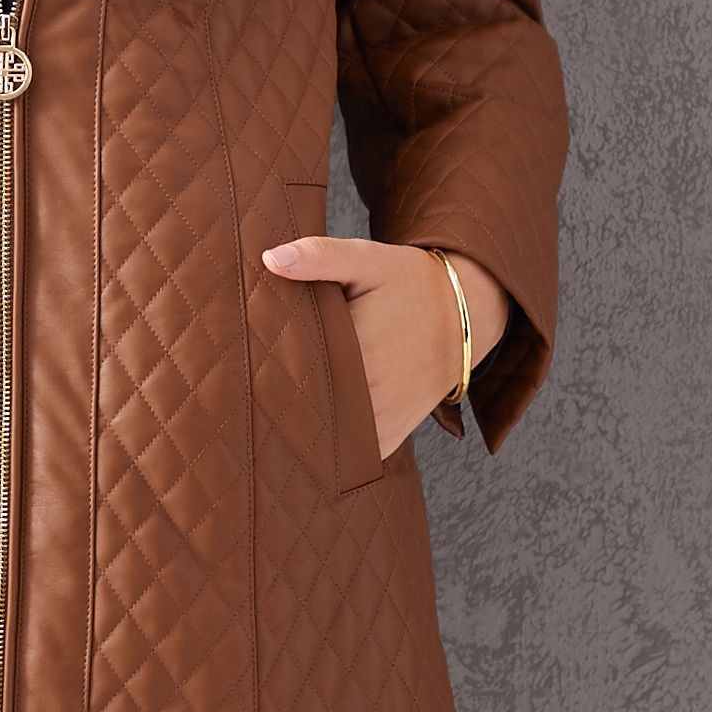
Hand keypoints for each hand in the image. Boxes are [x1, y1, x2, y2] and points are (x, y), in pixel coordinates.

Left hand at [259, 234, 504, 460]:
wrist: (468, 314)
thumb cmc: (411, 283)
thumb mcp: (368, 259)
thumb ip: (320, 257)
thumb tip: (271, 259)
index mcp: (355, 351)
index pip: (288, 370)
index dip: (261, 366)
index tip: (243, 359)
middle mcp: (368, 395)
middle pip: (301, 406)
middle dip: (274, 396)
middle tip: (248, 384)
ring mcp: (379, 423)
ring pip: (321, 436)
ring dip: (299, 423)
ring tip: (274, 404)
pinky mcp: (388, 437)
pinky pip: (347, 454)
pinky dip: (328, 444)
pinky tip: (308, 424)